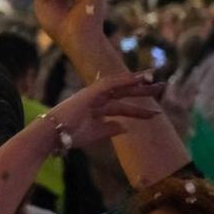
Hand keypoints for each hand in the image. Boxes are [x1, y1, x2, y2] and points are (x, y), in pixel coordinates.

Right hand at [34, 73, 164, 150]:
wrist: (51, 134)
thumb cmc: (68, 134)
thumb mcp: (94, 134)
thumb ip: (109, 129)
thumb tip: (125, 127)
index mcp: (98, 108)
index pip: (122, 104)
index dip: (139, 106)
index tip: (156, 110)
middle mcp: (97, 98)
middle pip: (124, 92)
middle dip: (143, 89)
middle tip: (163, 86)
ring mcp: (93, 94)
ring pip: (119, 85)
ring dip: (137, 82)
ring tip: (155, 80)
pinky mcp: (89, 93)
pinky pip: (110, 84)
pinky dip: (124, 80)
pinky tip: (137, 79)